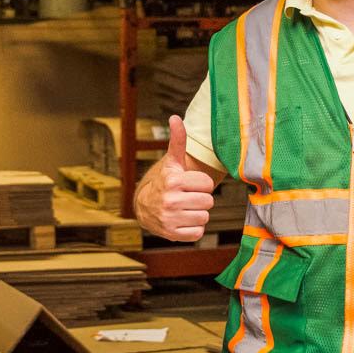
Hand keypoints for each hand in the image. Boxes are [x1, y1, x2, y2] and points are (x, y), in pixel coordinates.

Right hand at [137, 115, 215, 242]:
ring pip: (204, 217)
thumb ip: (177, 141)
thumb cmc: (166, 182)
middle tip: (187, 197)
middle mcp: (170, 200)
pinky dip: (192, 229)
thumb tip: (175, 117)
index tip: (189, 184)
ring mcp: (170, 219)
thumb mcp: (172, 163)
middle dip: (201, 200)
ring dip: (197, 214)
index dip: (201, 184)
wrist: (145, 207)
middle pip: (208, 202)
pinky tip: (182, 221)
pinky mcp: (173, 235)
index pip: (207, 184)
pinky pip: (198, 233)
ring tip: (184, 209)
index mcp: (173, 181)